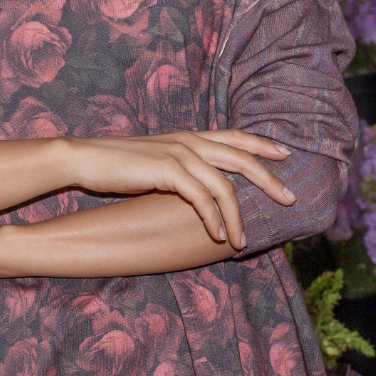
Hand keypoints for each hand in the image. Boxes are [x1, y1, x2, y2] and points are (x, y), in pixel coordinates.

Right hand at [65, 129, 292, 247]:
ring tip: (243, 240)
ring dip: (237, 216)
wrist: (84, 158)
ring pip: (224, 185)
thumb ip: (181, 168)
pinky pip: (201, 197)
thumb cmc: (118, 164)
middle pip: (241, 157)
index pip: (235, 136)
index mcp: (189, 136)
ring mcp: (179, 153)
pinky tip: (217, 236)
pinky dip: (212, 219)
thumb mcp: (157, 161)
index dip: (262, 143)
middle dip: (269, 179)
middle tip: (290, 198)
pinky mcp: (166, 170)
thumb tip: (200, 188)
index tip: (286, 154)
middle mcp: (189, 140)